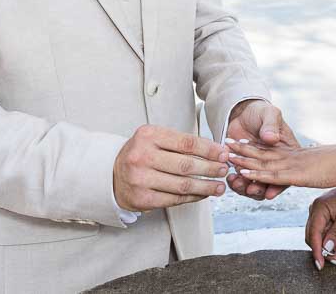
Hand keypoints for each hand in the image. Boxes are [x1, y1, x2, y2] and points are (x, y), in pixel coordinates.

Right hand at [113, 125, 228, 211]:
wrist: (111, 174)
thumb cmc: (141, 153)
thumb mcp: (155, 138)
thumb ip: (181, 142)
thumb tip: (216, 151)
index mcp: (148, 136)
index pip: (186, 143)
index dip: (209, 149)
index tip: (224, 153)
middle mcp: (142, 156)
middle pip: (186, 165)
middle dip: (210, 168)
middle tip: (224, 170)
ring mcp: (140, 179)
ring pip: (182, 185)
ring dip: (206, 186)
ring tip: (219, 186)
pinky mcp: (141, 198)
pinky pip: (174, 199)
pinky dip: (193, 197)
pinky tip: (203, 194)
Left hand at [225, 99, 298, 200]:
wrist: (240, 112)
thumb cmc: (260, 111)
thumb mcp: (269, 113)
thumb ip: (271, 125)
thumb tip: (271, 138)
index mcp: (286, 152)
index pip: (286, 173)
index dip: (279, 186)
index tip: (269, 192)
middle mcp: (274, 163)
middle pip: (269, 184)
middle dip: (259, 188)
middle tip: (248, 187)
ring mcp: (258, 166)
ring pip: (255, 185)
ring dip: (246, 187)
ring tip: (236, 181)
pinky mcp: (244, 167)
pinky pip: (243, 181)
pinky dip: (237, 182)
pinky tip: (230, 176)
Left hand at [225, 139, 335, 188]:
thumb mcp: (318, 161)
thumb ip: (305, 162)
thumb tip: (299, 165)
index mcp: (294, 152)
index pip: (270, 148)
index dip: (253, 145)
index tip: (238, 141)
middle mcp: (290, 156)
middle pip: (261, 152)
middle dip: (242, 149)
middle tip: (225, 144)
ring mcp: (291, 164)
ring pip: (262, 163)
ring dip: (243, 160)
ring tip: (226, 156)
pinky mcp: (294, 174)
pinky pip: (271, 174)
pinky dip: (256, 174)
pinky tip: (243, 173)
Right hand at [305, 184, 335, 269]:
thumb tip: (326, 248)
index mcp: (319, 208)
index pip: (313, 233)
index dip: (317, 250)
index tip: (321, 264)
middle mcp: (315, 210)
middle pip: (313, 237)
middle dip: (325, 251)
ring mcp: (318, 214)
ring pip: (319, 237)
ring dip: (330, 248)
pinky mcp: (323, 217)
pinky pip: (324, 233)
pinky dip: (332, 242)